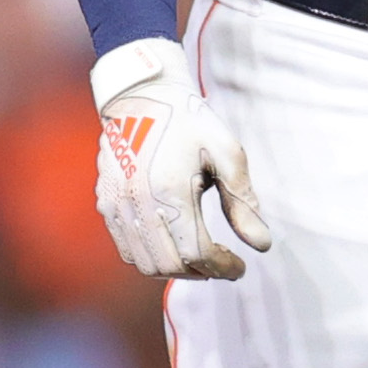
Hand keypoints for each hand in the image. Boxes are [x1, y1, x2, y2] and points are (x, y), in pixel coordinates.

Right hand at [90, 37, 272, 279]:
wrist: (142, 95)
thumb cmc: (190, 121)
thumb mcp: (227, 152)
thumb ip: (242, 200)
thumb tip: (261, 245)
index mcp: (168, 190)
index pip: (195, 252)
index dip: (222, 267)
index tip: (241, 267)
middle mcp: (136, 203)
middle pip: (169, 265)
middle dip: (201, 272)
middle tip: (224, 265)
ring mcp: (116, 205)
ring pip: (144, 263)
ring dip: (176, 269)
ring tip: (203, 259)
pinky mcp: (105, 203)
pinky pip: (126, 248)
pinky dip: (151, 258)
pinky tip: (174, 246)